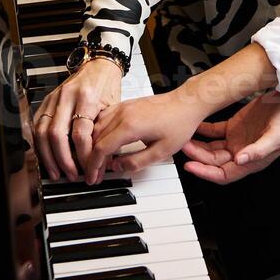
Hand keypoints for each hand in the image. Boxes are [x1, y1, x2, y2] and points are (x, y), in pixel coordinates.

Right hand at [32, 58, 120, 179]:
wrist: (99, 65)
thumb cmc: (107, 84)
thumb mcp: (113, 109)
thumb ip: (104, 134)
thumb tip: (101, 162)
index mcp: (87, 97)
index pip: (80, 134)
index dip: (83, 156)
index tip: (89, 169)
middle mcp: (67, 96)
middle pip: (57, 135)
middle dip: (63, 160)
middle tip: (71, 175)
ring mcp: (54, 98)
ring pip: (42, 132)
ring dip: (48, 156)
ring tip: (56, 171)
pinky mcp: (46, 100)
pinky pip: (37, 125)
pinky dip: (39, 144)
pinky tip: (46, 156)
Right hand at [82, 86, 208, 183]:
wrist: (187, 102)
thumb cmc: (178, 123)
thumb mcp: (161, 151)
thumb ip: (136, 161)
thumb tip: (117, 167)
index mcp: (129, 126)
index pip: (101, 149)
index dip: (94, 166)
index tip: (93, 177)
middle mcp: (122, 114)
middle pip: (96, 139)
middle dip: (92, 158)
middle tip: (95, 174)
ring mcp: (122, 107)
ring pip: (97, 127)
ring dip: (94, 145)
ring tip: (99, 161)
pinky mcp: (125, 104)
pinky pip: (104, 118)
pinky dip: (98, 132)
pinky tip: (102, 141)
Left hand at [181, 88, 279, 184]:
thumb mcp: (277, 136)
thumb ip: (258, 151)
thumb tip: (240, 160)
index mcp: (252, 160)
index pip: (223, 174)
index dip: (205, 173)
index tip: (190, 166)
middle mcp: (243, 152)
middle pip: (213, 161)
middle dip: (197, 156)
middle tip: (183, 146)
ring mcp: (238, 138)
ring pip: (212, 147)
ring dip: (198, 144)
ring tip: (186, 135)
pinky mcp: (236, 125)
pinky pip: (215, 131)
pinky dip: (204, 129)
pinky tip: (196, 124)